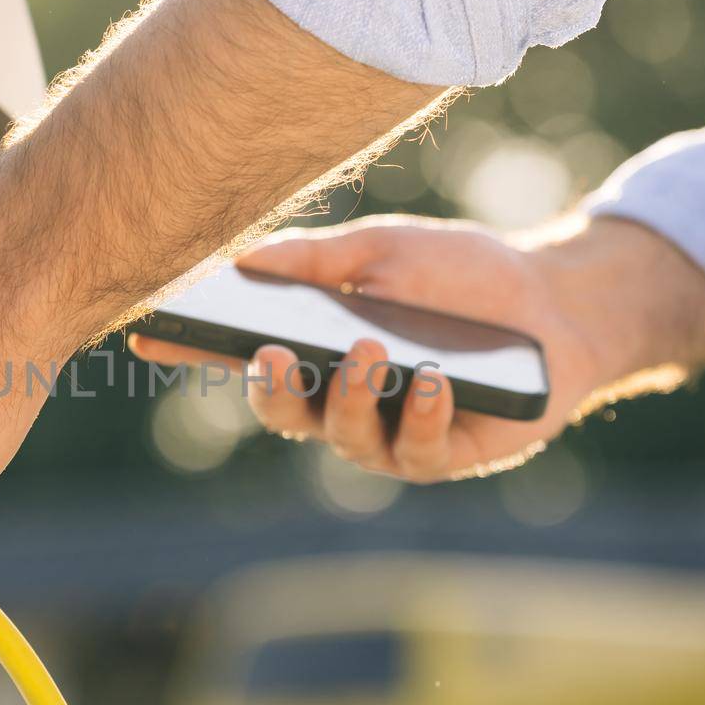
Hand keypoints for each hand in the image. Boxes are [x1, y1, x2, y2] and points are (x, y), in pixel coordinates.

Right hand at [131, 214, 704, 481]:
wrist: (554, 301)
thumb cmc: (461, 274)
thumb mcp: (382, 250)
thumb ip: (314, 259)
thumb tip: (238, 260)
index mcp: (316, 349)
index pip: (240, 354)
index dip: (192, 350)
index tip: (150, 335)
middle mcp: (340, 400)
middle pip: (282, 412)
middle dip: (270, 389)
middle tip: (273, 355)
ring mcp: (389, 432)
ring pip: (343, 436)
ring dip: (350, 394)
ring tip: (370, 352)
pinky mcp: (443, 454)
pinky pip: (415, 449)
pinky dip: (420, 411)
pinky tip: (433, 380)